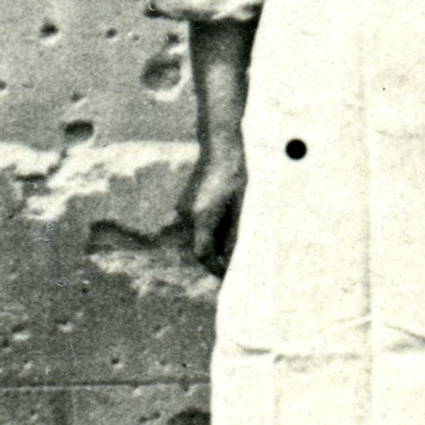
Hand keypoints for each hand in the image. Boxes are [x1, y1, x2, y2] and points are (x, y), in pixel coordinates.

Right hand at [183, 142, 246, 275]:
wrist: (220, 148)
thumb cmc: (235, 177)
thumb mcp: (240, 208)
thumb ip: (233, 235)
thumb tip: (232, 257)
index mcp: (202, 217)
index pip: (203, 254)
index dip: (215, 268)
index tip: (227, 276)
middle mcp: (188, 214)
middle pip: (197, 247)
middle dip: (212, 259)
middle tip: (230, 267)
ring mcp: (184, 207)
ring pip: (196, 236)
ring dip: (210, 244)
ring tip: (229, 248)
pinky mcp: (185, 201)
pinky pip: (194, 224)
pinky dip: (206, 231)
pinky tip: (222, 228)